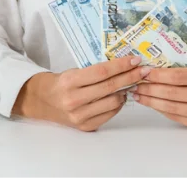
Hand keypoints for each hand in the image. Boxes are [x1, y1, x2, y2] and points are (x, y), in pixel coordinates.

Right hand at [13, 57, 150, 131]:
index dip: (121, 66)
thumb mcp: (73, 70)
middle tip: (144, 70)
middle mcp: (74, 100)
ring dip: (126, 91)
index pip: (102, 72)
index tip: (135, 60)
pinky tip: (121, 94)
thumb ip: (95, 70)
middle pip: (110, 87)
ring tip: (133, 81)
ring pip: (113, 102)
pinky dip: (118, 103)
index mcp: (70, 81)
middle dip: (130, 77)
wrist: (43, 102)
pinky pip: (109, 114)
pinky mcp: (85, 127)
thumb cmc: (61, 82)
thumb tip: (123, 65)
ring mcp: (80, 116)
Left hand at [132, 66, 186, 130]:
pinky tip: (151, 103)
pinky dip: (161, 109)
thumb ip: (181, 68)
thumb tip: (151, 68)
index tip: (144, 72)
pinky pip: (176, 117)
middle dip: (150, 89)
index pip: (179, 77)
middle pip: (173, 94)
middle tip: (135, 83)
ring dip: (151, 101)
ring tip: (138, 94)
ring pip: (172, 107)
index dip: (158, 75)